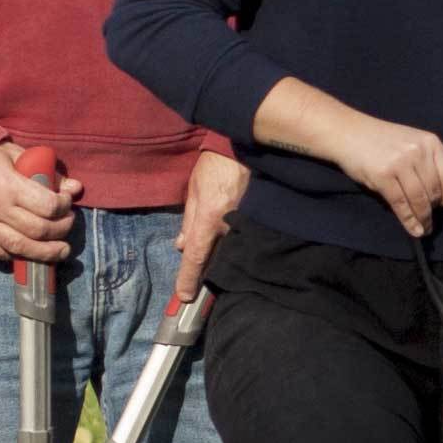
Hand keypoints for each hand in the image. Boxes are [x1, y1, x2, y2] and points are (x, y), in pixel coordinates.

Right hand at [0, 142, 80, 264]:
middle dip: (61, 230)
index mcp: (8, 185)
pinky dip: (15, 257)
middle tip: (67, 224)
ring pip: (20, 248)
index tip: (68, 203)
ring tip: (61, 251)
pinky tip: (29, 253)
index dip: (65, 207)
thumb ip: (46, 172)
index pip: (48, 206)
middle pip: (38, 230)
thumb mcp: (16, 155)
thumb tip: (75, 188)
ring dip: (46, 253)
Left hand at [175, 151, 246, 300]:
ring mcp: (247, 223)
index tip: (184, 296)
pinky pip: (245, 239)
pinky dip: (236, 246)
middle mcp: (229, 224)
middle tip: (197, 283)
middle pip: (215, 258)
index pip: (196, 255)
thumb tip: (182, 245)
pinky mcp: (259, 220)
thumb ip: (188, 219)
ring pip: (231, 250)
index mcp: (209, 217)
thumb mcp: (194, 190)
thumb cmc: (214, 166)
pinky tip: (236, 249)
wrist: (244, 146)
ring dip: (222, 259)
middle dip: (206, 271)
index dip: (188, 278)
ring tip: (219, 265)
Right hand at [335, 114, 442, 240]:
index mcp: (431, 142)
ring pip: (420, 200)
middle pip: (436, 190)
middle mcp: (418, 152)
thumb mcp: (412, 143)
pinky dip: (409, 221)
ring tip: (425, 229)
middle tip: (433, 219)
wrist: (348, 133)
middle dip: (436, 209)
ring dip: (424, 219)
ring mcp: (400, 163)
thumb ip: (429, 162)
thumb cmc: (383, 141)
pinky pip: (401, 204)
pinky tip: (414, 230)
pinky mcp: (383, 176)